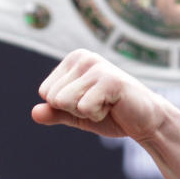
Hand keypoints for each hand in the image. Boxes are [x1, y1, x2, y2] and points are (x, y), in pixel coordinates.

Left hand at [32, 49, 167, 139]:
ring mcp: (97, 66)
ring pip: (65, 102)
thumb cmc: (111, 114)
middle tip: (99, 104)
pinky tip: (114, 106)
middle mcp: (83, 57)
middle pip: (53, 98)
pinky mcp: (109, 80)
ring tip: (106, 104)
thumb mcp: (76, 114)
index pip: (45, 93)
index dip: (66, 107)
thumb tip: (34, 113)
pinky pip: (84, 108)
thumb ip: (54, 113)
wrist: (145, 121)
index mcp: (73, 60)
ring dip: (86, 112)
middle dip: (75, 110)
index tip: (88, 101)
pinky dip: (97, 115)